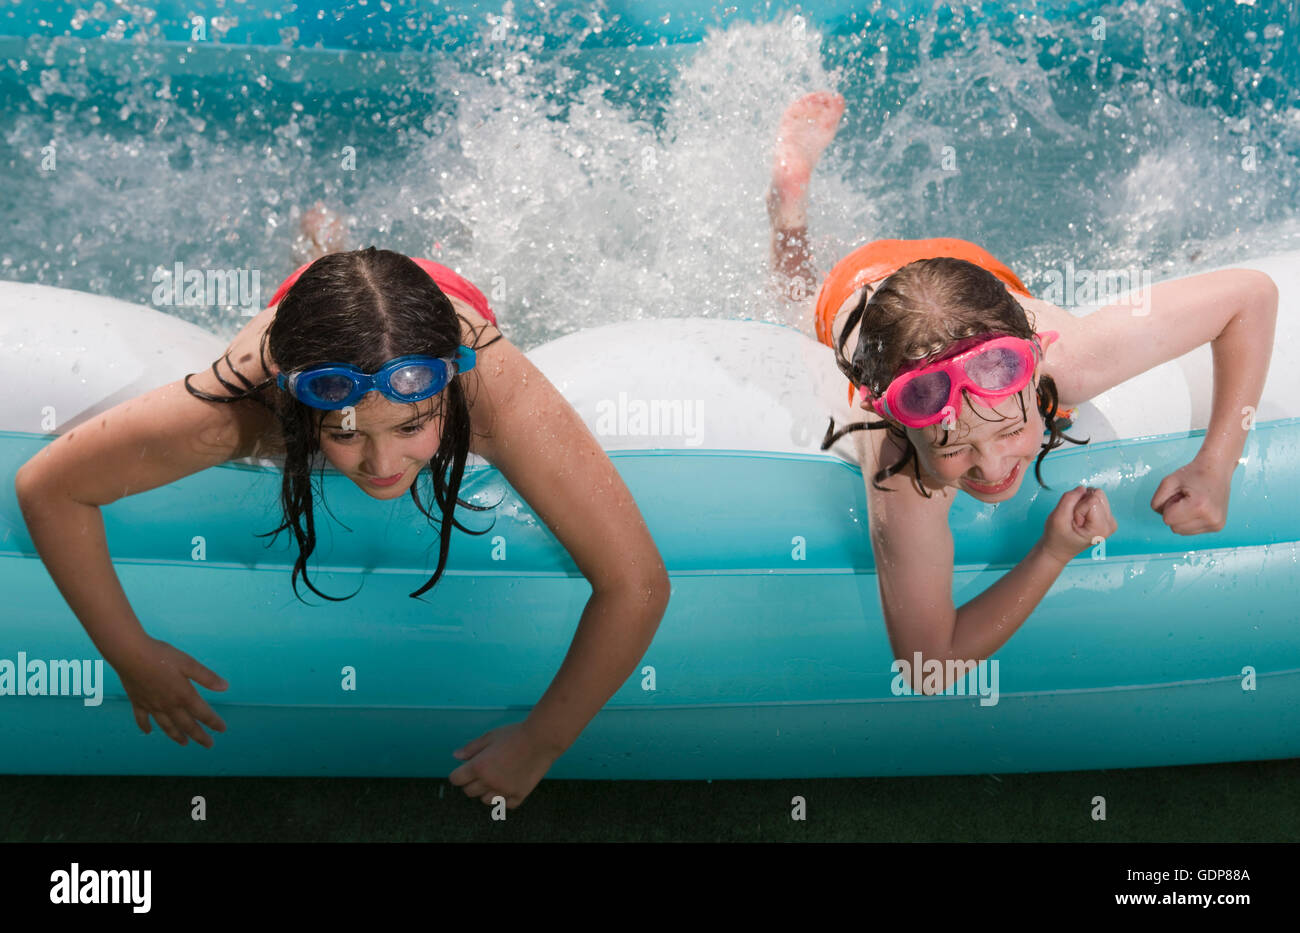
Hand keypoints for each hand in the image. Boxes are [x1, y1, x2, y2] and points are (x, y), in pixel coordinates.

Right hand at [112, 637, 227, 746]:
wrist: (130, 654)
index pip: (203, 713)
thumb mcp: (189, 663)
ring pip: (166, 726)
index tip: (222, 729)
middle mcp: (168, 705)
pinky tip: (148, 732)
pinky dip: (145, 727)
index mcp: (184, 695)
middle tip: (209, 744)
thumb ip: (207, 677)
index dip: (214, 722)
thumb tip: (225, 687)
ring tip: (184, 743)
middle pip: (186, 725)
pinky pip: (142, 719)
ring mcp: (152, 705)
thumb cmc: (162, 656)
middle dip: (199, 736)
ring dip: (176, 736)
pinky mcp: (137, 702)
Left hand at [449, 721, 564, 808]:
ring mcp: (505, 791)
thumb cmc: (515, 734)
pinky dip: (504, 798)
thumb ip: (471, 748)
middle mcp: (489, 782)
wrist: (542, 739)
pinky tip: (507, 786)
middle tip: (482, 771)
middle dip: (471, 782)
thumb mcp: (490, 736)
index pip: (456, 780)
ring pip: (486, 800)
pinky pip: (505, 805)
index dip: (459, 774)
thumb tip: (456, 757)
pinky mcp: (520, 795)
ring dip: (486, 791)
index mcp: (479, 767)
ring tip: (496, 778)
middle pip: (469, 791)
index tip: (465, 769)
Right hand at [1041, 485, 1116, 563]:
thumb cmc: (1057, 538)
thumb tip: (1082, 488)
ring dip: (1083, 504)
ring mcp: (1110, 521)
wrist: (1058, 549)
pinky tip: (1081, 518)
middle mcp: (1110, 524)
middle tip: (1074, 518)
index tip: (1072, 520)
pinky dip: (1086, 505)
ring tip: (1077, 519)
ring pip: (1098, 495)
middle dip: (1082, 503)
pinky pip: (1098, 499)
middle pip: (1098, 495)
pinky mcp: (1107, 517)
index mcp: (1101, 528)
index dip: (1077, 506)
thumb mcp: (1057, 518)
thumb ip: (1069, 499)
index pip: (1092, 499)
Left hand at [1150, 458, 1230, 534]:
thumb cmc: (1193, 473)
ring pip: (1182, 531)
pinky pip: (1191, 531)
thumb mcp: (1168, 482)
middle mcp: (1211, 518)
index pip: (1167, 519)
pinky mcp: (1218, 526)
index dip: (1169, 505)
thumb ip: (1157, 501)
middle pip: (1174, 528)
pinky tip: (1198, 507)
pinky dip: (1189, 520)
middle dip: (1175, 513)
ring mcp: (1216, 524)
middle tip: (1186, 497)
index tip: (1180, 494)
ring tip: (1192, 502)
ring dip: (1182, 518)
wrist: (1217, 469)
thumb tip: (1161, 515)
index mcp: (1199, 507)